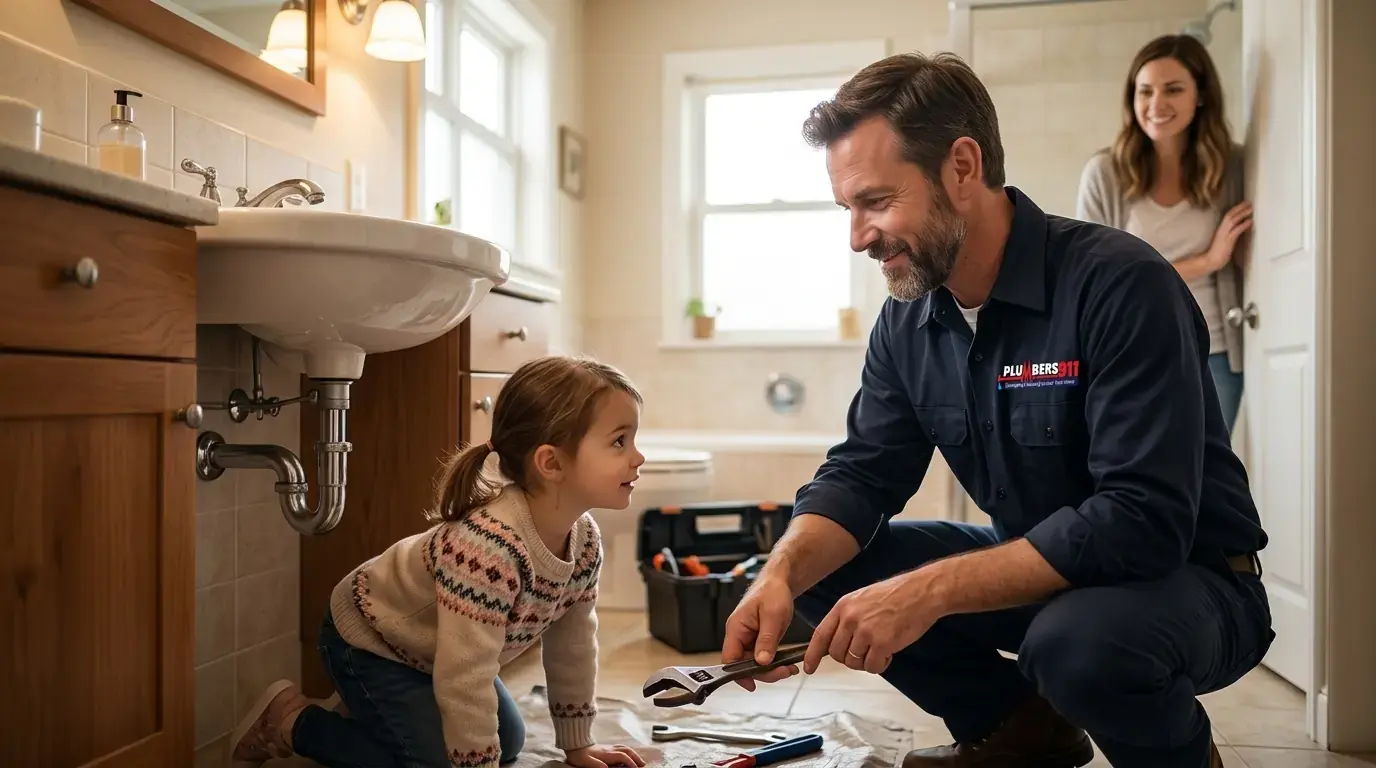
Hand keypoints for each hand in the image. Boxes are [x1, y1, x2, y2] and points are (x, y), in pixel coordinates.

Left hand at [563, 744, 644, 767]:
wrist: (574, 743)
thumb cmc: (580, 755)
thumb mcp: (587, 762)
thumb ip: (597, 766)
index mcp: (607, 754)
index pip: (623, 757)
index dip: (630, 763)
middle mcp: (610, 749)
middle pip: (627, 751)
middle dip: (636, 757)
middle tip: (643, 764)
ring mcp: (608, 747)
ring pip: (625, 748)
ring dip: (633, 753)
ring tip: (638, 760)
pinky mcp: (606, 747)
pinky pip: (621, 747)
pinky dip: (627, 750)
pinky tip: (628, 754)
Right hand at [721, 575, 800, 690]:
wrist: (779, 581)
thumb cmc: (772, 592)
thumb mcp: (773, 615)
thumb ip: (766, 639)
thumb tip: (761, 662)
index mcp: (736, 628)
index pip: (729, 658)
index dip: (738, 674)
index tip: (752, 685)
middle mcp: (738, 635)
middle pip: (743, 664)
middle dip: (763, 673)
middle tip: (785, 672)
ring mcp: (748, 638)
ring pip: (754, 663)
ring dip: (771, 669)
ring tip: (790, 669)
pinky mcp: (758, 640)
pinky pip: (762, 657)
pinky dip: (774, 663)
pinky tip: (788, 664)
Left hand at [803, 569, 940, 674]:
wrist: (922, 592)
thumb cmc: (897, 595)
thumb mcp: (862, 599)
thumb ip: (847, 618)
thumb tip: (838, 641)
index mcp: (843, 607)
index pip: (820, 635)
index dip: (812, 654)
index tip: (809, 668)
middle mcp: (850, 619)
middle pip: (836, 654)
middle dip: (849, 659)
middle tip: (865, 652)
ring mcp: (865, 631)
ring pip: (853, 662)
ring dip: (866, 662)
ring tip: (880, 649)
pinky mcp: (882, 643)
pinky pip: (872, 667)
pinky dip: (880, 665)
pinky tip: (889, 652)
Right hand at [1205, 201, 1253, 270]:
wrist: (1211, 260)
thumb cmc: (1218, 252)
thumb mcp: (1224, 240)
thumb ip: (1231, 233)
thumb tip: (1240, 228)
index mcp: (1221, 229)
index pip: (1228, 216)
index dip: (1236, 209)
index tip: (1244, 204)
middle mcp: (1222, 230)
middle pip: (1230, 215)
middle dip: (1239, 208)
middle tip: (1249, 203)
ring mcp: (1224, 234)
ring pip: (1233, 220)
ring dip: (1242, 214)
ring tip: (1251, 210)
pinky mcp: (1228, 240)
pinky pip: (1236, 230)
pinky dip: (1243, 225)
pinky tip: (1250, 221)